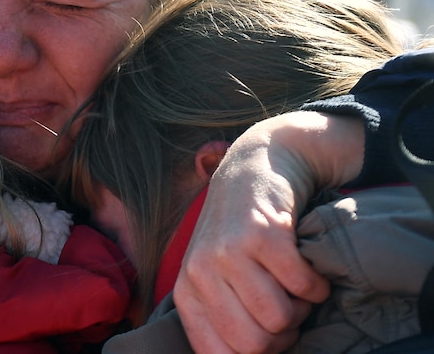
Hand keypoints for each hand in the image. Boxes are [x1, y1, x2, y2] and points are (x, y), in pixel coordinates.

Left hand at [174, 111, 364, 352]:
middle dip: (282, 333)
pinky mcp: (263, 234)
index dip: (257, 353)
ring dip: (300, 307)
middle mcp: (200, 272)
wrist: (256, 165)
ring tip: (291, 280)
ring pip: (281, 320)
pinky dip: (315, 283)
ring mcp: (229, 251)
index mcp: (187, 291)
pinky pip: (303, 287)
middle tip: (285, 302)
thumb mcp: (215, 273)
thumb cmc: (239, 230)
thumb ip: (223, 316)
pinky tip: (304, 263)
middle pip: (255, 345)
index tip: (268, 332)